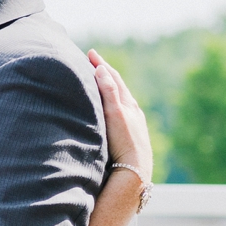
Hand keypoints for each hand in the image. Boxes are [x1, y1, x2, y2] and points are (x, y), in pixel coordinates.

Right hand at [88, 51, 152, 183]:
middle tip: (94, 63)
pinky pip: (122, 114)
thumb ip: (108, 92)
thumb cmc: (124, 143)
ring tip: (101, 83)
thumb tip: (101, 69)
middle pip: (119, 88)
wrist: (135, 172)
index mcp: (129, 105)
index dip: (102, 65)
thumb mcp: (115, 114)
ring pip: (121, 101)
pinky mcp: (131, 138)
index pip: (113, 78)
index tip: (90, 53)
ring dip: (110, 90)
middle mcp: (133, 113)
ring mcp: (134, 125)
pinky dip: (114, 105)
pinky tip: (112, 111)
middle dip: (106, 74)